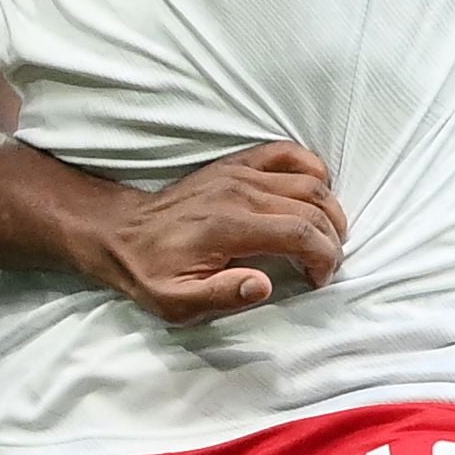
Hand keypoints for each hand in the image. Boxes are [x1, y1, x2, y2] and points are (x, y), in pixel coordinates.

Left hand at [85, 141, 345, 320]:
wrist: (122, 233)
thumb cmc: (151, 272)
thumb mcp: (176, 301)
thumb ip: (222, 295)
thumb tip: (264, 286)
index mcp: (228, 227)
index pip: (300, 233)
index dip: (323, 258)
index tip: (319, 279)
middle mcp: (239, 192)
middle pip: (313, 206)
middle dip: (332, 239)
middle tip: (326, 265)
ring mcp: (239, 172)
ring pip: (310, 180)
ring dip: (330, 209)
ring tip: (326, 238)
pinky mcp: (237, 163)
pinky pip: (288, 153)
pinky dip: (313, 170)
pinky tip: (315, 195)